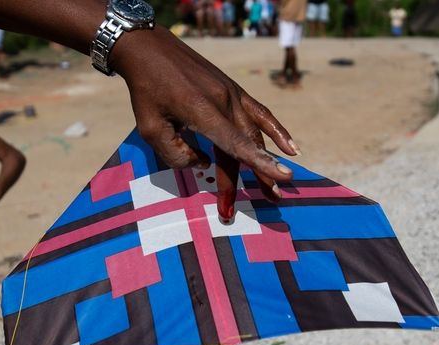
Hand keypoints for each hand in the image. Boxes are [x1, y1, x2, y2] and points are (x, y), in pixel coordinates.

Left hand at [113, 28, 299, 218]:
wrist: (150, 49)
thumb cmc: (146, 91)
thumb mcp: (150, 128)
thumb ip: (175, 154)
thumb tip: (203, 164)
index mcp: (203, 110)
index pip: (236, 143)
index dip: (260, 163)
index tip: (283, 178)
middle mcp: (224, 100)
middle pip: (245, 145)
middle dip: (255, 175)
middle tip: (268, 200)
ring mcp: (232, 93)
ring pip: (254, 132)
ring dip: (266, 159)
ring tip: (276, 185)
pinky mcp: (233, 89)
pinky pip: (260, 113)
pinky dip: (276, 131)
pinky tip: (291, 147)